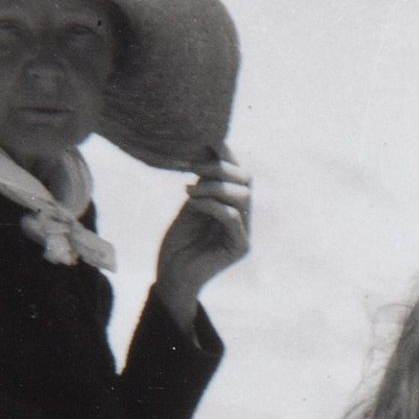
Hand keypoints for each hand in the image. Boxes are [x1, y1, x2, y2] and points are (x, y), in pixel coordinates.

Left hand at [155, 144, 251, 319]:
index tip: (205, 142)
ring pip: (242, 195)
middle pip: (246, 179)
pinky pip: (232, 217)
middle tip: (192, 170)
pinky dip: (211, 205)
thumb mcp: (190, 205)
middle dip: (220, 168)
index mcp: (234, 205)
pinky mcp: (239, 248)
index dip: (227, 155)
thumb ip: (203, 183)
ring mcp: (244, 233)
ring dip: (213, 187)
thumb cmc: (178, 243)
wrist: (171, 277)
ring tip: (188, 192)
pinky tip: (192, 205)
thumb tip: (207, 148)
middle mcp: (244, 216)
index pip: (240, 172)